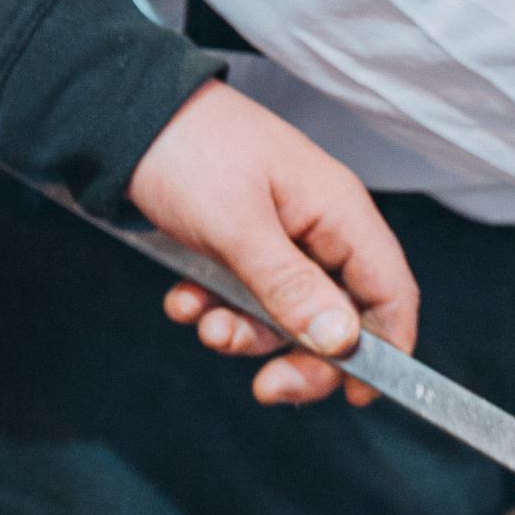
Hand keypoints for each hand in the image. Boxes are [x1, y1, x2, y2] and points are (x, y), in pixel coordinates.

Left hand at [126, 81, 417, 403]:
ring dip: (244, 334)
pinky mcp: (244, 249)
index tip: (359, 395)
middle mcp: (318, 230)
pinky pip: (245, 302)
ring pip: (286, 318)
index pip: (390, 290)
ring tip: (203, 323)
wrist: (124, 118)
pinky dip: (215, 311)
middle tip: (266, 387)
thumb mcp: (238, 226)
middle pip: (339, 320)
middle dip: (302, 359)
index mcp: (337, 211)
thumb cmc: (188, 153)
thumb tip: (342, 340)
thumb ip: (290, 287)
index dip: (387, 348)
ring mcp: (281, 240)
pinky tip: (183, 299)